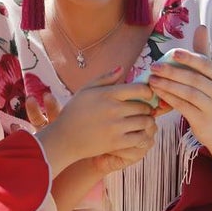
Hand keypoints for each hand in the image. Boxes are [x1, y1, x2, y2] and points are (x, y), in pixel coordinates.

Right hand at [30, 68, 157, 169]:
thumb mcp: (85, 90)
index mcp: (107, 94)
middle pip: (144, 107)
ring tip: (142, 122)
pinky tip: (138, 134)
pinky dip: (143, 136)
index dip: (147, 92)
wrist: (64, 138)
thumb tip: (121, 68)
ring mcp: (116, 126)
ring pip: (145, 122)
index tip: (146, 95)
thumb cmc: (74, 112)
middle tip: (144, 111)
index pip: (139, 89)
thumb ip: (104, 78)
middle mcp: (114, 109)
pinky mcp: (117, 142)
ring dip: (147, 122)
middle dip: (147, 108)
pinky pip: (140, 138)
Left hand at [147, 48, 211, 144]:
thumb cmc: (209, 94)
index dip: (189, 58)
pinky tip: (156, 92)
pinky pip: (183, 106)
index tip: (172, 53)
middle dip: (172, 71)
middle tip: (153, 66)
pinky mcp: (203, 120)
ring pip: (188, 93)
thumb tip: (201, 26)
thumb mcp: (209, 74)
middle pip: (194, 78)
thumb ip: (203, 52)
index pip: (206, 64)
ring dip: (167, 85)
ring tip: (151, 79)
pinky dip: (168, 98)